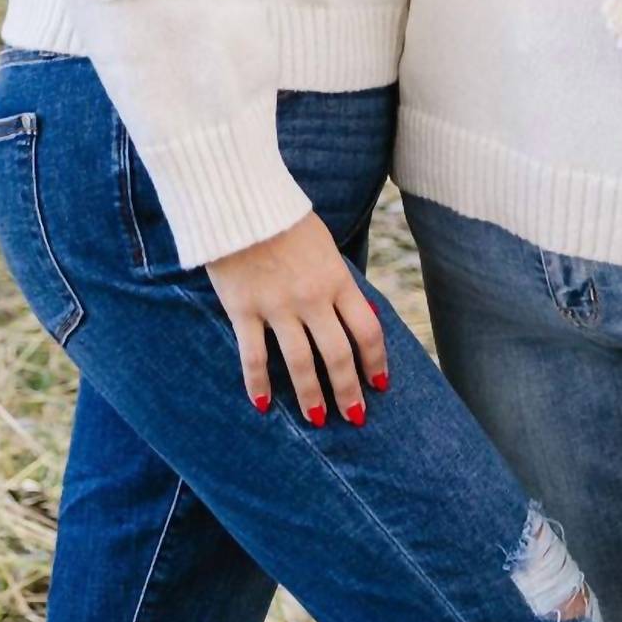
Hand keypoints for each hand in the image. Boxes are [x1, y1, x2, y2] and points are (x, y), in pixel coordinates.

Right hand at [207, 213, 387, 426]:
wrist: (241, 202)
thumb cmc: (284, 221)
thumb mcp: (325, 247)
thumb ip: (338, 282)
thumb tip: (361, 314)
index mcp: (337, 280)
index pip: (367, 331)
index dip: (376, 362)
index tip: (380, 384)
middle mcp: (312, 298)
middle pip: (338, 355)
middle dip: (349, 390)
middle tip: (354, 416)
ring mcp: (277, 307)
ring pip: (300, 363)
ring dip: (311, 395)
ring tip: (317, 419)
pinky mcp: (244, 310)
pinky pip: (254, 356)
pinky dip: (258, 384)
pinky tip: (263, 405)